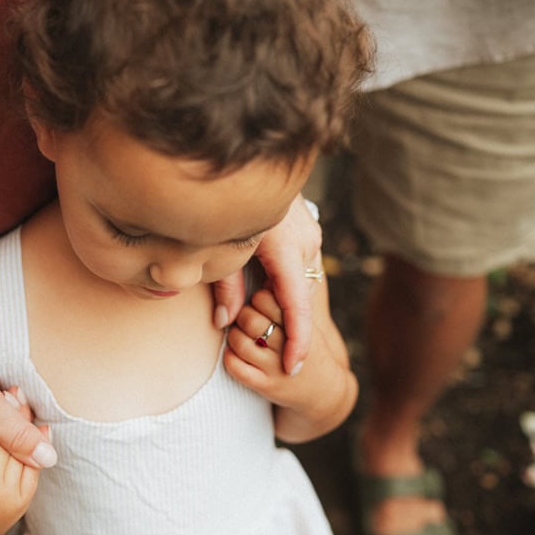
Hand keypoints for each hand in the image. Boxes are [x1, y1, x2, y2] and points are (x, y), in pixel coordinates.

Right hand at [0, 396, 44, 534]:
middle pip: (2, 439)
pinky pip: (33, 466)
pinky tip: (39, 426)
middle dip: (9, 412)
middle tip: (14, 389)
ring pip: (20, 450)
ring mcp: (8, 496)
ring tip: (24, 401)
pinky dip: (38, 445)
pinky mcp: (22, 502)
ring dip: (25, 424)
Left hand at [212, 195, 321, 375]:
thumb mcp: (224, 246)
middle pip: (300, 298)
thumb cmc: (228, 205)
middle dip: (285, 324)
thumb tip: (224, 323)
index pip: (297, 307)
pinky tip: (268, 290)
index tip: (294, 369)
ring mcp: (310, 235)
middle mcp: (306, 242)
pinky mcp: (308, 231)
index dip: (297, 342)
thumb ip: (225, 286)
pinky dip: (286, 287)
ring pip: (300, 284)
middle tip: (273, 349)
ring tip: (266, 317)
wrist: (248, 165)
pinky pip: (300, 270)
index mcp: (286, 248)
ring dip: (284, 304)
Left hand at [224, 283, 356, 443]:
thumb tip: (244, 277)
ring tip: (244, 336)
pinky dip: (229, 357)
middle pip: (249, 317)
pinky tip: (236, 354)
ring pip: (238, 340)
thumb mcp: (303, 318)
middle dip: (244, 315)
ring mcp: (277, 367)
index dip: (258, 298)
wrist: (324, 391)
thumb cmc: (307, 344)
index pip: (268, 298)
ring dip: (235, 336)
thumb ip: (279, 296)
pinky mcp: (266, 386)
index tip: (261, 303)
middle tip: (250, 320)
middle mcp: (290, 345)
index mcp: (301, 321)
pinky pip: (233, 366)